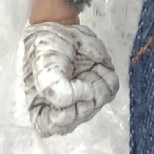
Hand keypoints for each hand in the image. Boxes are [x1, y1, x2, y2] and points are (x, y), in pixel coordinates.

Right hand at [22, 22, 118, 136]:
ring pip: (98, 103)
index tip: (68, 100)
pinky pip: (111, 89)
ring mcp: (84, 96)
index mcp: (42, 106)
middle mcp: (64, 106)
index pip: (51, 127)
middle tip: (79, 78)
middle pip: (79, 116)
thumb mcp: (44, 67)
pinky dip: (106, 76)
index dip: (63, 117)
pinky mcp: (100, 84)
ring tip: (85, 69)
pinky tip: (95, 67)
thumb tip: (84, 97)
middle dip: (84, 97)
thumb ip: (57, 90)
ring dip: (95, 83)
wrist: (61, 26)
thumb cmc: (46, 48)